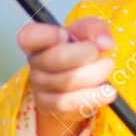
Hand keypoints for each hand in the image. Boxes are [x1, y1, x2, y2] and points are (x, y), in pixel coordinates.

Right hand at [16, 16, 116, 130]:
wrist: (78, 82)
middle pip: (56, 58)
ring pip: (67, 82)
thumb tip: (104, 43)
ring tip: (107, 68)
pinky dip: (94, 97)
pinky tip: (107, 91)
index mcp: (38, 41)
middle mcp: (35, 63)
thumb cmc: (78, 51)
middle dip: (84, 54)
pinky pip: (71, 103)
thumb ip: (95, 29)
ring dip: (94, 75)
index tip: (65, 34)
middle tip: (99, 52)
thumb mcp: (87, 32)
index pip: (28, 37)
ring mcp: (40, 86)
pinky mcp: (51, 106)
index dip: (47, 35)